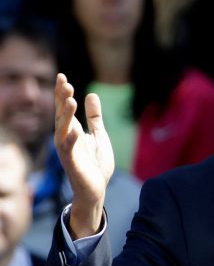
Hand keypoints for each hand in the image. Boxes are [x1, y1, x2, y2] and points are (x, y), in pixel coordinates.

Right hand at [53, 73, 114, 237]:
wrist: (97, 189)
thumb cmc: (95, 163)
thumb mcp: (99, 135)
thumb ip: (94, 117)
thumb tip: (91, 94)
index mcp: (72, 131)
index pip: (65, 108)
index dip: (63, 93)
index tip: (62, 76)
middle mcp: (66, 139)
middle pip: (62, 115)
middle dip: (62, 99)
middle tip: (65, 82)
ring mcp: (67, 151)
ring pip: (63, 130)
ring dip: (66, 115)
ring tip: (71, 99)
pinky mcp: (72, 164)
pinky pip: (69, 151)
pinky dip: (70, 140)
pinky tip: (74, 130)